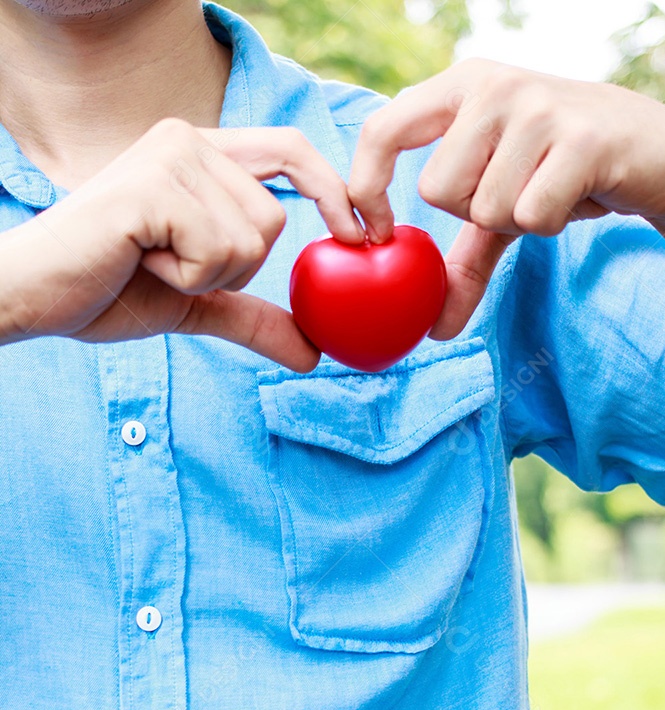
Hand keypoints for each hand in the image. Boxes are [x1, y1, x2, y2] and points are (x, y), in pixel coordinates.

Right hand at [1, 118, 363, 369]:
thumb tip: (314, 354)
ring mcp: (171, 154)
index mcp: (202, 154)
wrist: (38, 298)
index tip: (366, 236)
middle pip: (275, 218)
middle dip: (234, 266)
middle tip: (172, 264)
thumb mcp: (198, 305)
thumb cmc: (109, 290)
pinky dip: (186, 276)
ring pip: (252, 237)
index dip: (336, 190)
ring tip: (150, 260)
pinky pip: (218, 248)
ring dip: (206, 274)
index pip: (292, 152)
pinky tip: (140, 260)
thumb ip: (255, 317)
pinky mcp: (154, 182)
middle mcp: (190, 139)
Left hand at [348, 60, 664, 337]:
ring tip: (550, 188)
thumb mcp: (502, 211)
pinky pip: (531, 216)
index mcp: (459, 88)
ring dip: (519, 219)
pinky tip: (574, 193)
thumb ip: (462, 264)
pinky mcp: (579, 138)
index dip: (367, 186)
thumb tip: (433, 332)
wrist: (652, 152)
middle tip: (517, 191)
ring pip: (486, 208)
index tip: (380, 234)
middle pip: (439, 189)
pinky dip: (551, 223)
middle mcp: (492, 87)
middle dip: (477, 213)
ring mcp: (536, 106)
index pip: (382, 130)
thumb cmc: (560, 174)